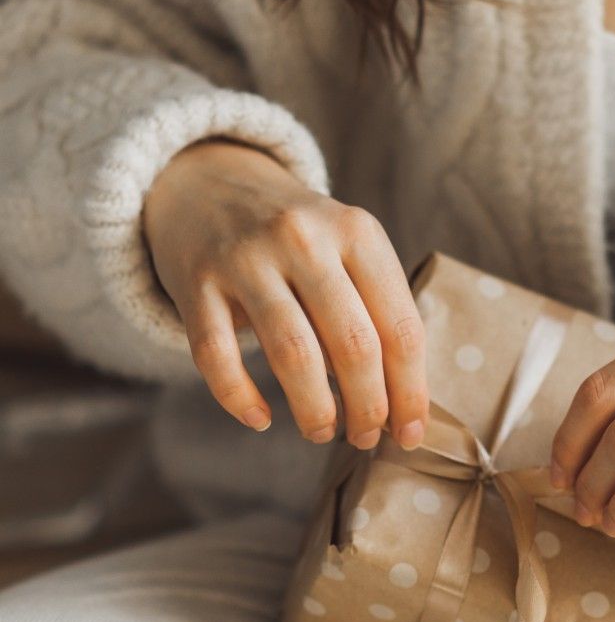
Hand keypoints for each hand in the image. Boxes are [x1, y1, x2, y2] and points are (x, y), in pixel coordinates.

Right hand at [143, 139, 427, 449]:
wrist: (209, 184)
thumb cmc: (299, 240)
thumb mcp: (349, 251)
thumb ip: (376, 312)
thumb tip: (403, 406)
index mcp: (359, 233)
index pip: (401, 328)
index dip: (411, 391)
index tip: (411, 433)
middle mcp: (305, 239)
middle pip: (354, 346)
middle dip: (368, 407)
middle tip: (366, 438)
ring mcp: (246, 257)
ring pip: (293, 354)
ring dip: (315, 409)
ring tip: (322, 433)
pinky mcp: (196, 281)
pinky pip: (217, 355)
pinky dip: (240, 398)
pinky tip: (261, 421)